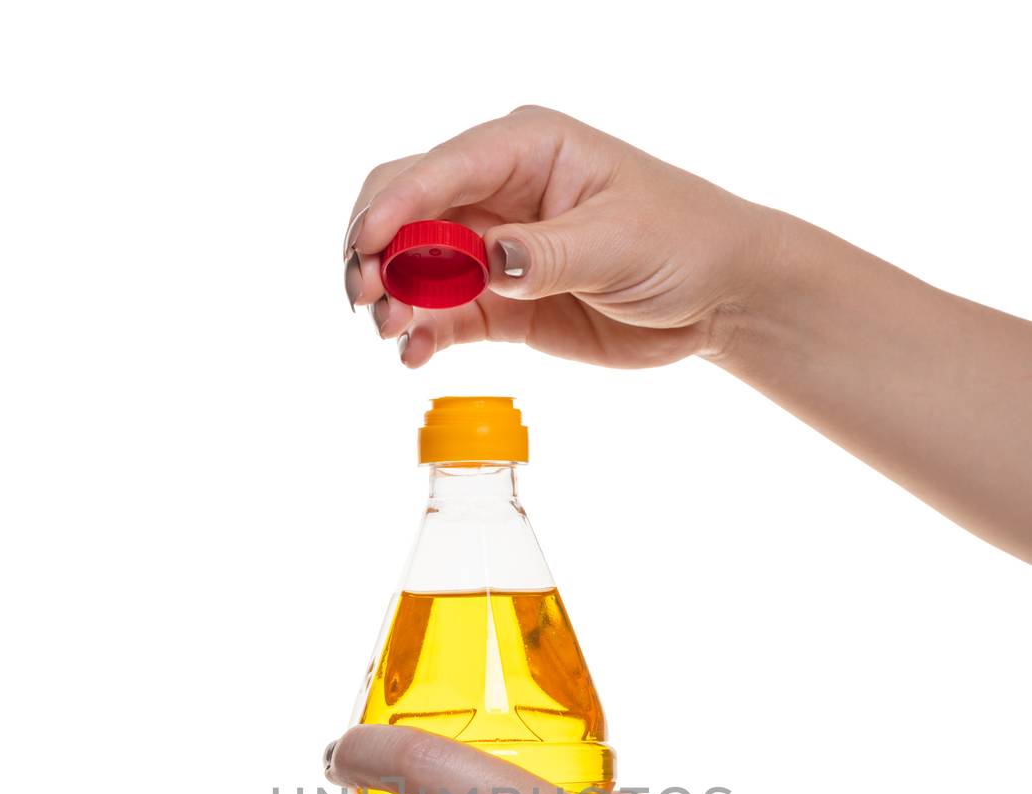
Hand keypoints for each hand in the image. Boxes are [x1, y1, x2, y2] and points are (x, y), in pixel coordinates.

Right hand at [344, 105, 781, 370]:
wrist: (719, 295)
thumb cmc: (682, 242)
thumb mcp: (617, 243)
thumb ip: (546, 253)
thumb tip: (487, 262)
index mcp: (527, 149)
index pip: (441, 168)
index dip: (395, 206)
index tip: (366, 246)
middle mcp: (499, 191)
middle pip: (408, 208)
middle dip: (376, 249)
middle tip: (363, 297)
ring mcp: (495, 249)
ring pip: (416, 267)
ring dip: (393, 297)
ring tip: (389, 332)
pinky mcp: (502, 303)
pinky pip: (445, 316)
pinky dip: (422, 334)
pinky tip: (412, 356)